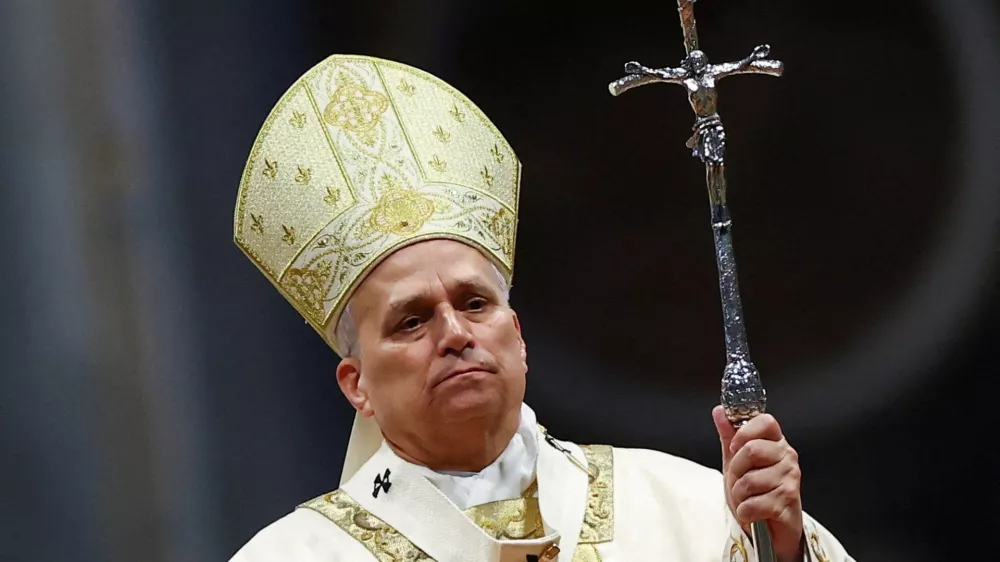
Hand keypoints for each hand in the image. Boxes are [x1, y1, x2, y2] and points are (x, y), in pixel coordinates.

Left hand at [713, 406, 803, 561]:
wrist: (771, 529)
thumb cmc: (757, 493)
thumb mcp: (737, 462)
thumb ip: (730, 436)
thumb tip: (720, 411)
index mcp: (776, 443)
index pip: (766, 421)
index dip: (745, 432)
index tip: (735, 446)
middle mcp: (787, 458)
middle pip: (752, 450)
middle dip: (736, 470)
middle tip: (739, 480)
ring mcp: (790, 480)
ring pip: (749, 480)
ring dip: (739, 494)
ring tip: (747, 498)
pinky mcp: (788, 502)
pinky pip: (753, 503)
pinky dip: (745, 511)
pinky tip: (752, 512)